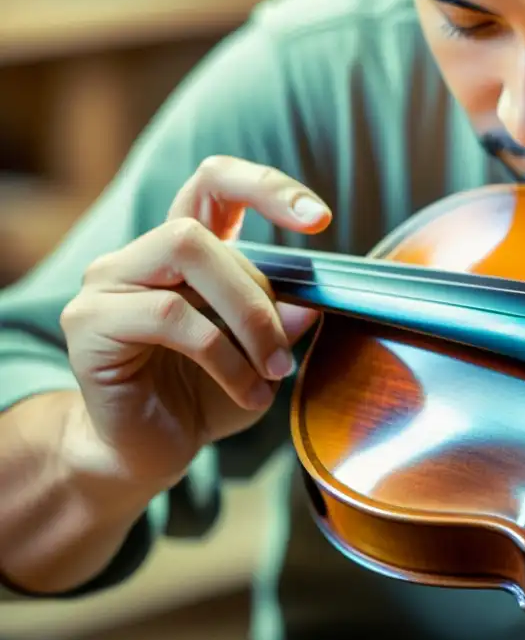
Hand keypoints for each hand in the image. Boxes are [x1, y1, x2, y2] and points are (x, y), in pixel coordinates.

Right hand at [59, 156, 332, 486]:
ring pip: (185, 252)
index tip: (318, 217)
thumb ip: (284, 322)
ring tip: (273, 372)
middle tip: (285, 354)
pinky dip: (224, 357)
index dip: (266, 186)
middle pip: (202, 230)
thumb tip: (312, 301)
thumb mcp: (262, 357)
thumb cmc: (205, 399)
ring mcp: (107, 283)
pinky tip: (247, 394)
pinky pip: (172, 316)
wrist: (148, 455)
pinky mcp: (90, 321)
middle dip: (260, 293)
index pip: (215, 184)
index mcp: (183, 250)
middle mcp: (140, 256)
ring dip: (246, 317)